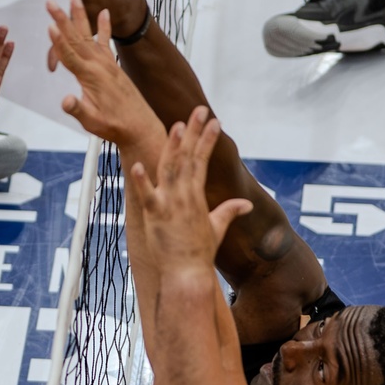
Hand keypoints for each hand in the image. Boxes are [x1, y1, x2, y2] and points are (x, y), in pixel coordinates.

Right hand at [48, 0, 161, 155]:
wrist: (140, 127)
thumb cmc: (115, 126)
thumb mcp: (92, 122)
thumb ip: (78, 110)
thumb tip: (65, 101)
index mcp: (91, 77)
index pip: (70, 56)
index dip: (58, 41)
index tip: (49, 24)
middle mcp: (99, 65)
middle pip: (76, 38)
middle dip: (62, 19)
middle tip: (51, 2)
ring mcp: (107, 63)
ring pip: (88, 35)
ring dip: (80, 16)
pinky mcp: (112, 65)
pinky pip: (106, 41)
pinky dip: (104, 26)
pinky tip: (104, 12)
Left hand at [127, 107, 250, 277]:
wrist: (186, 274)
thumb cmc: (199, 253)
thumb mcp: (216, 228)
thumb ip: (229, 212)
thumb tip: (245, 204)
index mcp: (196, 196)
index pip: (202, 161)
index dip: (207, 139)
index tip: (214, 121)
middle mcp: (183, 196)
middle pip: (188, 158)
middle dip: (194, 132)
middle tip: (199, 110)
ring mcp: (169, 204)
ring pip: (170, 170)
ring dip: (173, 146)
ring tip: (177, 125)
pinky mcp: (154, 216)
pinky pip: (147, 195)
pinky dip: (142, 181)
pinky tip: (138, 165)